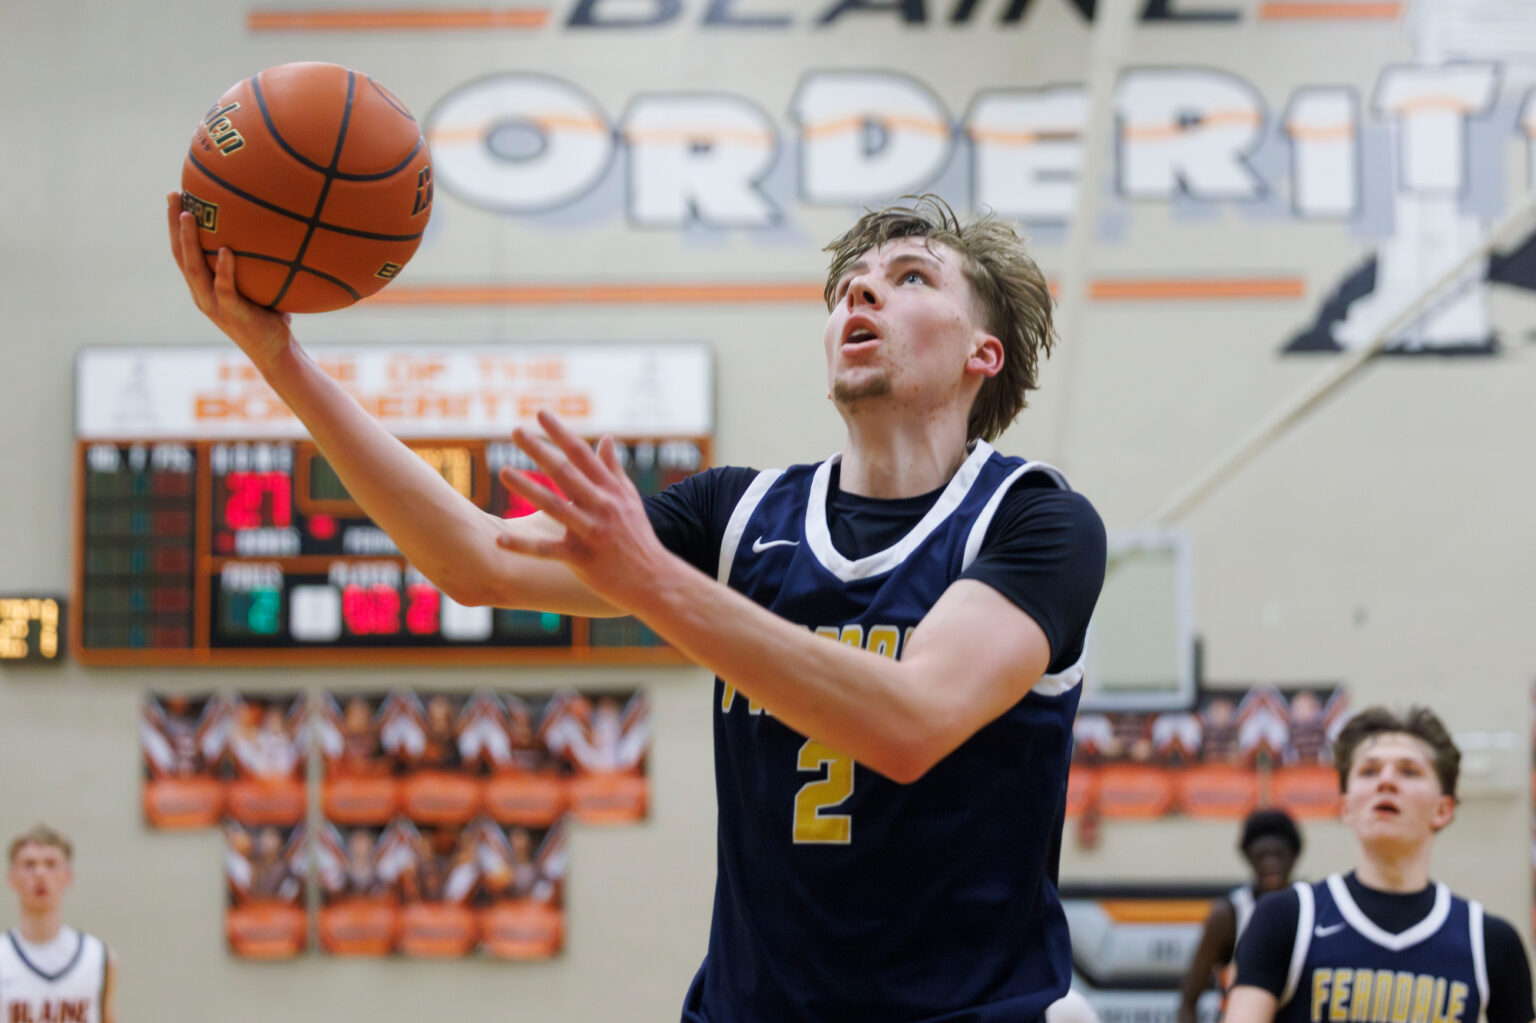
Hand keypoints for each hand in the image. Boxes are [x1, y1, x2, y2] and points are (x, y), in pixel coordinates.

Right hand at [165, 191, 293, 370]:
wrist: (276, 351)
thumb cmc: (270, 315)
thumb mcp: (258, 284)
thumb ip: (257, 261)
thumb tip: (274, 226)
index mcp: (204, 286)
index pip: (183, 251)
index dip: (176, 225)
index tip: (176, 197)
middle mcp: (202, 293)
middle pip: (180, 254)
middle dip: (175, 224)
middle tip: (174, 195)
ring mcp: (214, 305)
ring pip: (194, 268)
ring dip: (190, 241)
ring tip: (190, 216)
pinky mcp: (232, 313)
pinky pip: (225, 288)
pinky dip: (224, 269)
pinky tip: (225, 251)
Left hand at [495, 410, 673, 612]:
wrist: (653, 579)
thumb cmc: (638, 536)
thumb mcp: (629, 499)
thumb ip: (613, 468)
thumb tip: (606, 438)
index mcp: (610, 490)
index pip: (582, 455)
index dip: (561, 433)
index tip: (541, 413)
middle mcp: (601, 507)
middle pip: (566, 474)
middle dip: (540, 451)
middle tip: (516, 431)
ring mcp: (590, 532)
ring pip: (554, 506)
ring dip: (528, 489)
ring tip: (504, 472)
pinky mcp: (581, 558)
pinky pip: (547, 551)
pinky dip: (523, 546)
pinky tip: (500, 538)